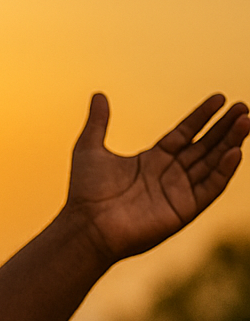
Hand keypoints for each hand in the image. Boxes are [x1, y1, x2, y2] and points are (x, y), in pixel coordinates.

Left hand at [65, 92, 246, 262]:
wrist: (86, 225)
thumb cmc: (85, 192)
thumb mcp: (89, 149)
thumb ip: (98, 122)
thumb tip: (98, 94)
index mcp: (152, 160)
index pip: (185, 134)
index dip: (202, 116)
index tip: (220, 98)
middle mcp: (169, 174)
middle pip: (204, 146)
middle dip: (225, 127)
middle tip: (243, 107)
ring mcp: (178, 192)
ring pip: (212, 163)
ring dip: (230, 143)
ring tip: (246, 121)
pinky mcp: (184, 210)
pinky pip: (210, 187)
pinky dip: (224, 171)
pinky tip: (235, 152)